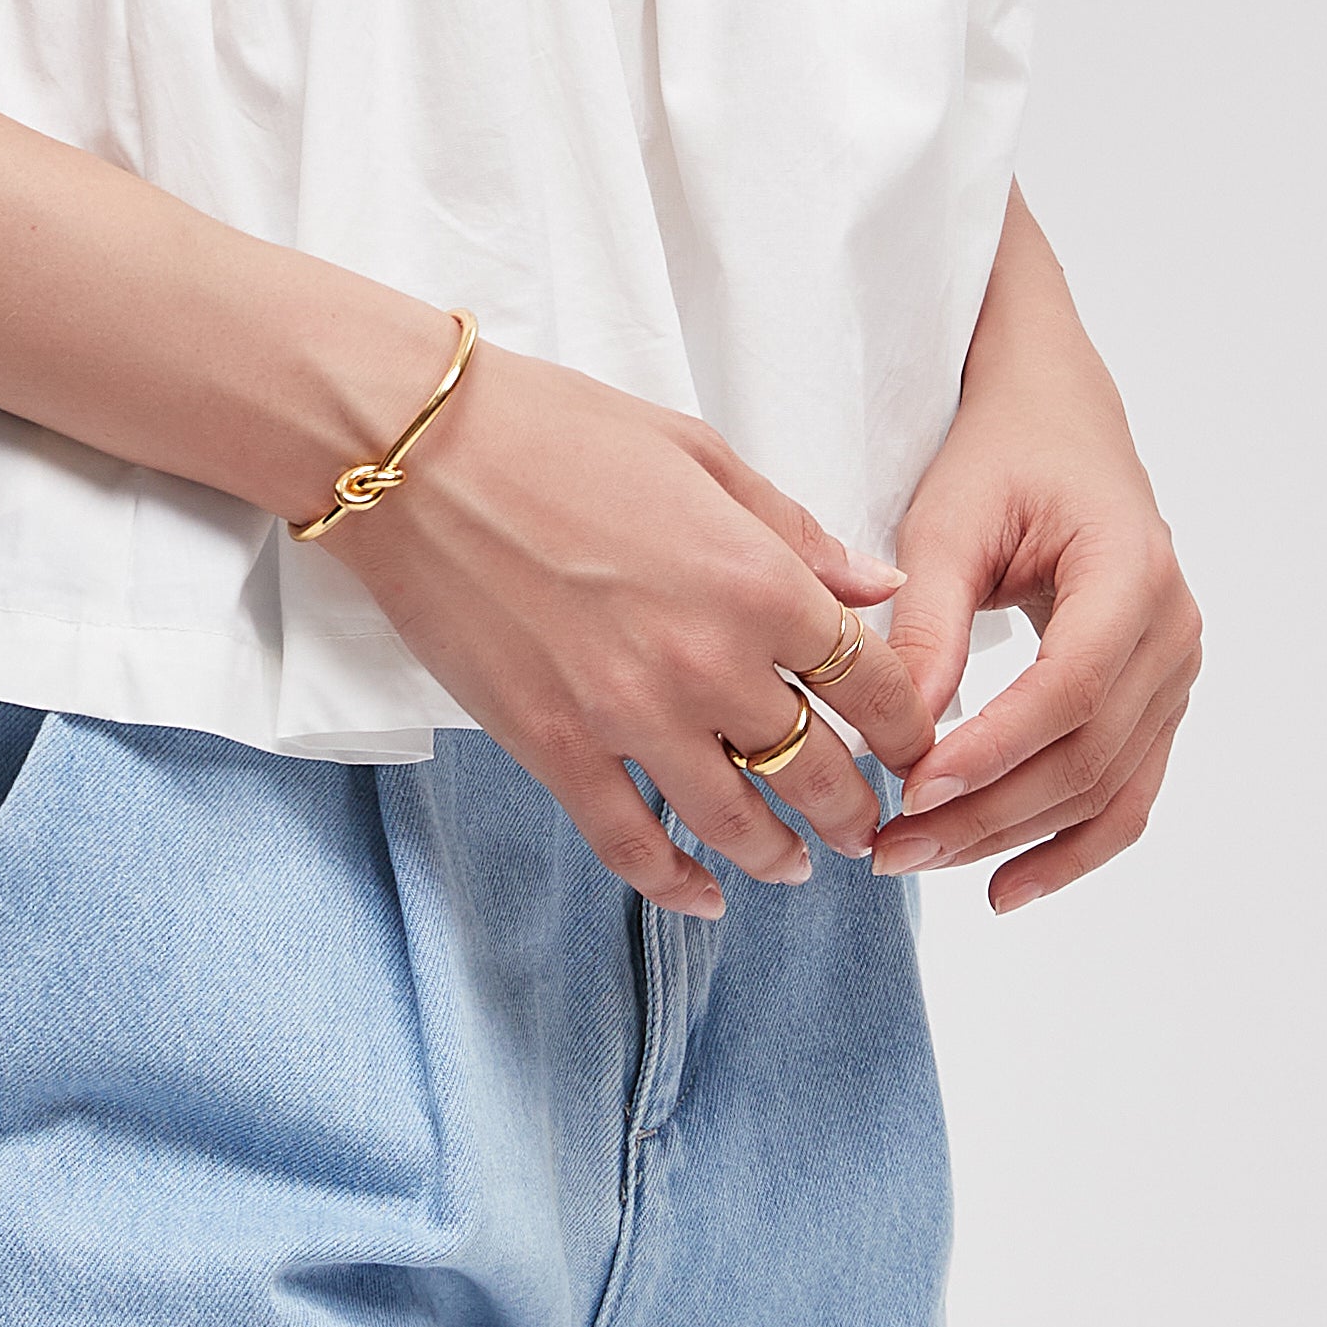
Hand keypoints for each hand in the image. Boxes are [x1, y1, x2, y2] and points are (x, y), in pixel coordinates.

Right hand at [327, 345, 933, 915]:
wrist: (419, 456)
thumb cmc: (556, 431)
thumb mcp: (700, 454)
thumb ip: (795, 533)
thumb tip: (876, 585)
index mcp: (758, 581)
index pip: (871, 683)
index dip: (906, 728)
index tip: (908, 746)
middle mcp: (708, 662)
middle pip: (817, 772)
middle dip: (853, 811)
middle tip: (863, 824)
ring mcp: (628, 715)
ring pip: (736, 823)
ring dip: (779, 856)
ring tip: (793, 865)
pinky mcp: (554, 748)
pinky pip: (631, 845)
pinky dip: (675, 885)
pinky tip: (703, 895)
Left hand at [875, 211, 1199, 913]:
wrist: (1058, 424)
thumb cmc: (1001, 458)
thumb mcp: (948, 520)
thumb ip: (926, 622)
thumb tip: (896, 731)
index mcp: (1132, 569)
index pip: (1069, 685)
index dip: (995, 748)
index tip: (912, 789)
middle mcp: (1172, 630)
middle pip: (1087, 753)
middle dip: (986, 812)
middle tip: (890, 847)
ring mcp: (1174, 674)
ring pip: (1105, 789)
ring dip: (1013, 838)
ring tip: (918, 860)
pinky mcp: (1156, 704)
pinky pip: (1125, 795)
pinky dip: (1070, 848)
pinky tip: (1005, 887)